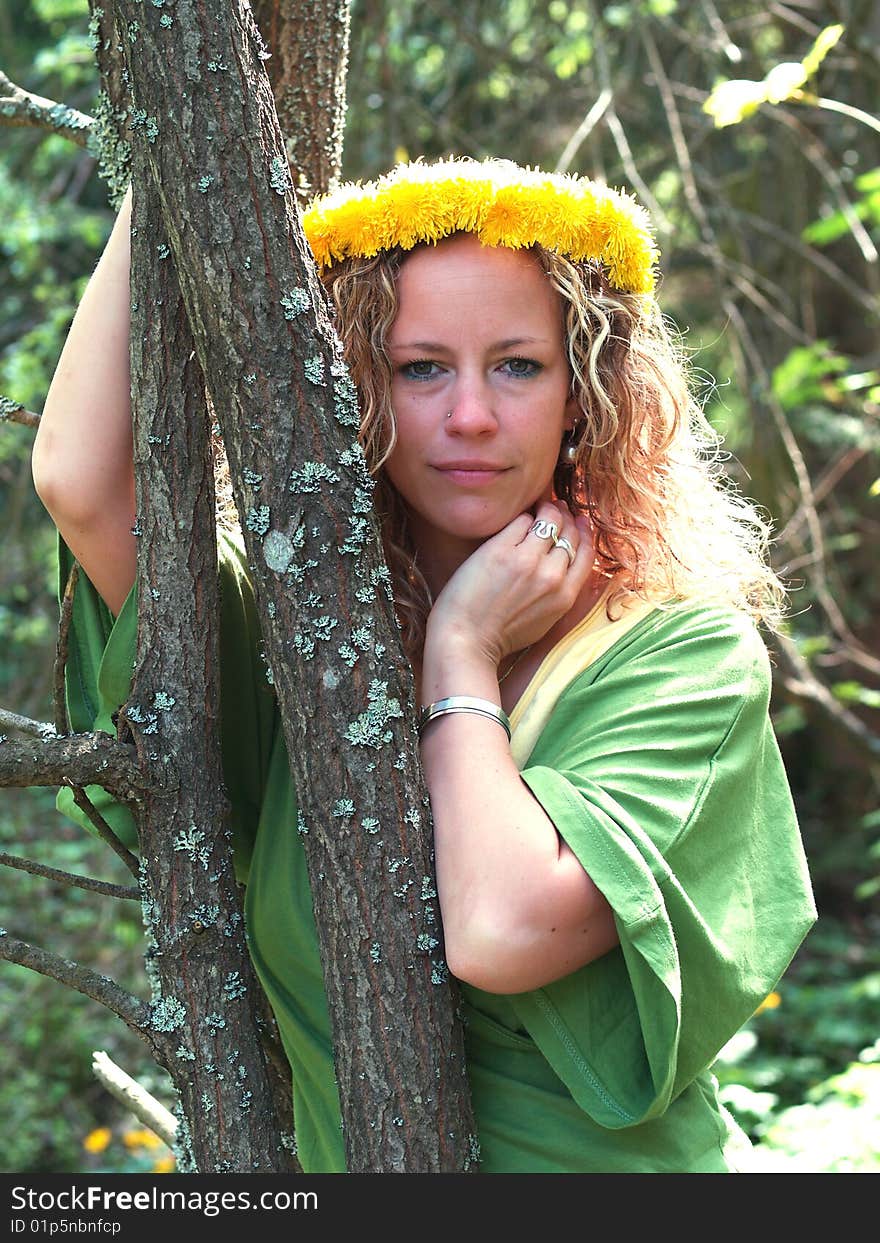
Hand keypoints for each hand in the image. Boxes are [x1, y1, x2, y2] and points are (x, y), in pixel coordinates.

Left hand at [425, 500, 595, 671]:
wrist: (466, 642)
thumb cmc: (499, 636)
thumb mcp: (544, 621)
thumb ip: (559, 594)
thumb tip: (565, 567)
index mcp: (565, 596)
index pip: (587, 553)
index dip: (584, 532)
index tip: (579, 521)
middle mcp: (552, 576)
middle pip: (570, 532)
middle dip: (566, 517)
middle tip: (556, 508)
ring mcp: (527, 561)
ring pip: (549, 520)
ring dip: (546, 509)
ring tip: (540, 507)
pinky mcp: (501, 550)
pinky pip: (521, 520)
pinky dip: (522, 516)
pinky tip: (516, 518)